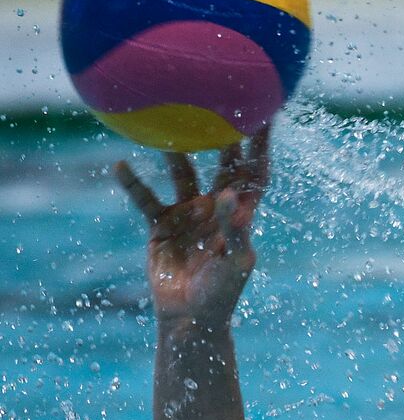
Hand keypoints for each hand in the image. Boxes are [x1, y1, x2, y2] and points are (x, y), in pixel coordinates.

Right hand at [115, 127, 269, 325]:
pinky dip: (133, 183)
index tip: (267, 114)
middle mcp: (215, 207)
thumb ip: (233, 230)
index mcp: (241, 215)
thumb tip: (227, 195)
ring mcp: (188, 213)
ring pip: (181, 172)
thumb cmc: (221, 294)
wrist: (190, 319)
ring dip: (174, 151)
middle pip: (221, 163)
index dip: (261, 146)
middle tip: (216, 101)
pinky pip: (146, 198)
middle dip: (222, 134)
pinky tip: (120, 165)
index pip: (256, 173)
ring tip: (166, 127)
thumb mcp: (234, 264)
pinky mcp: (161, 225)